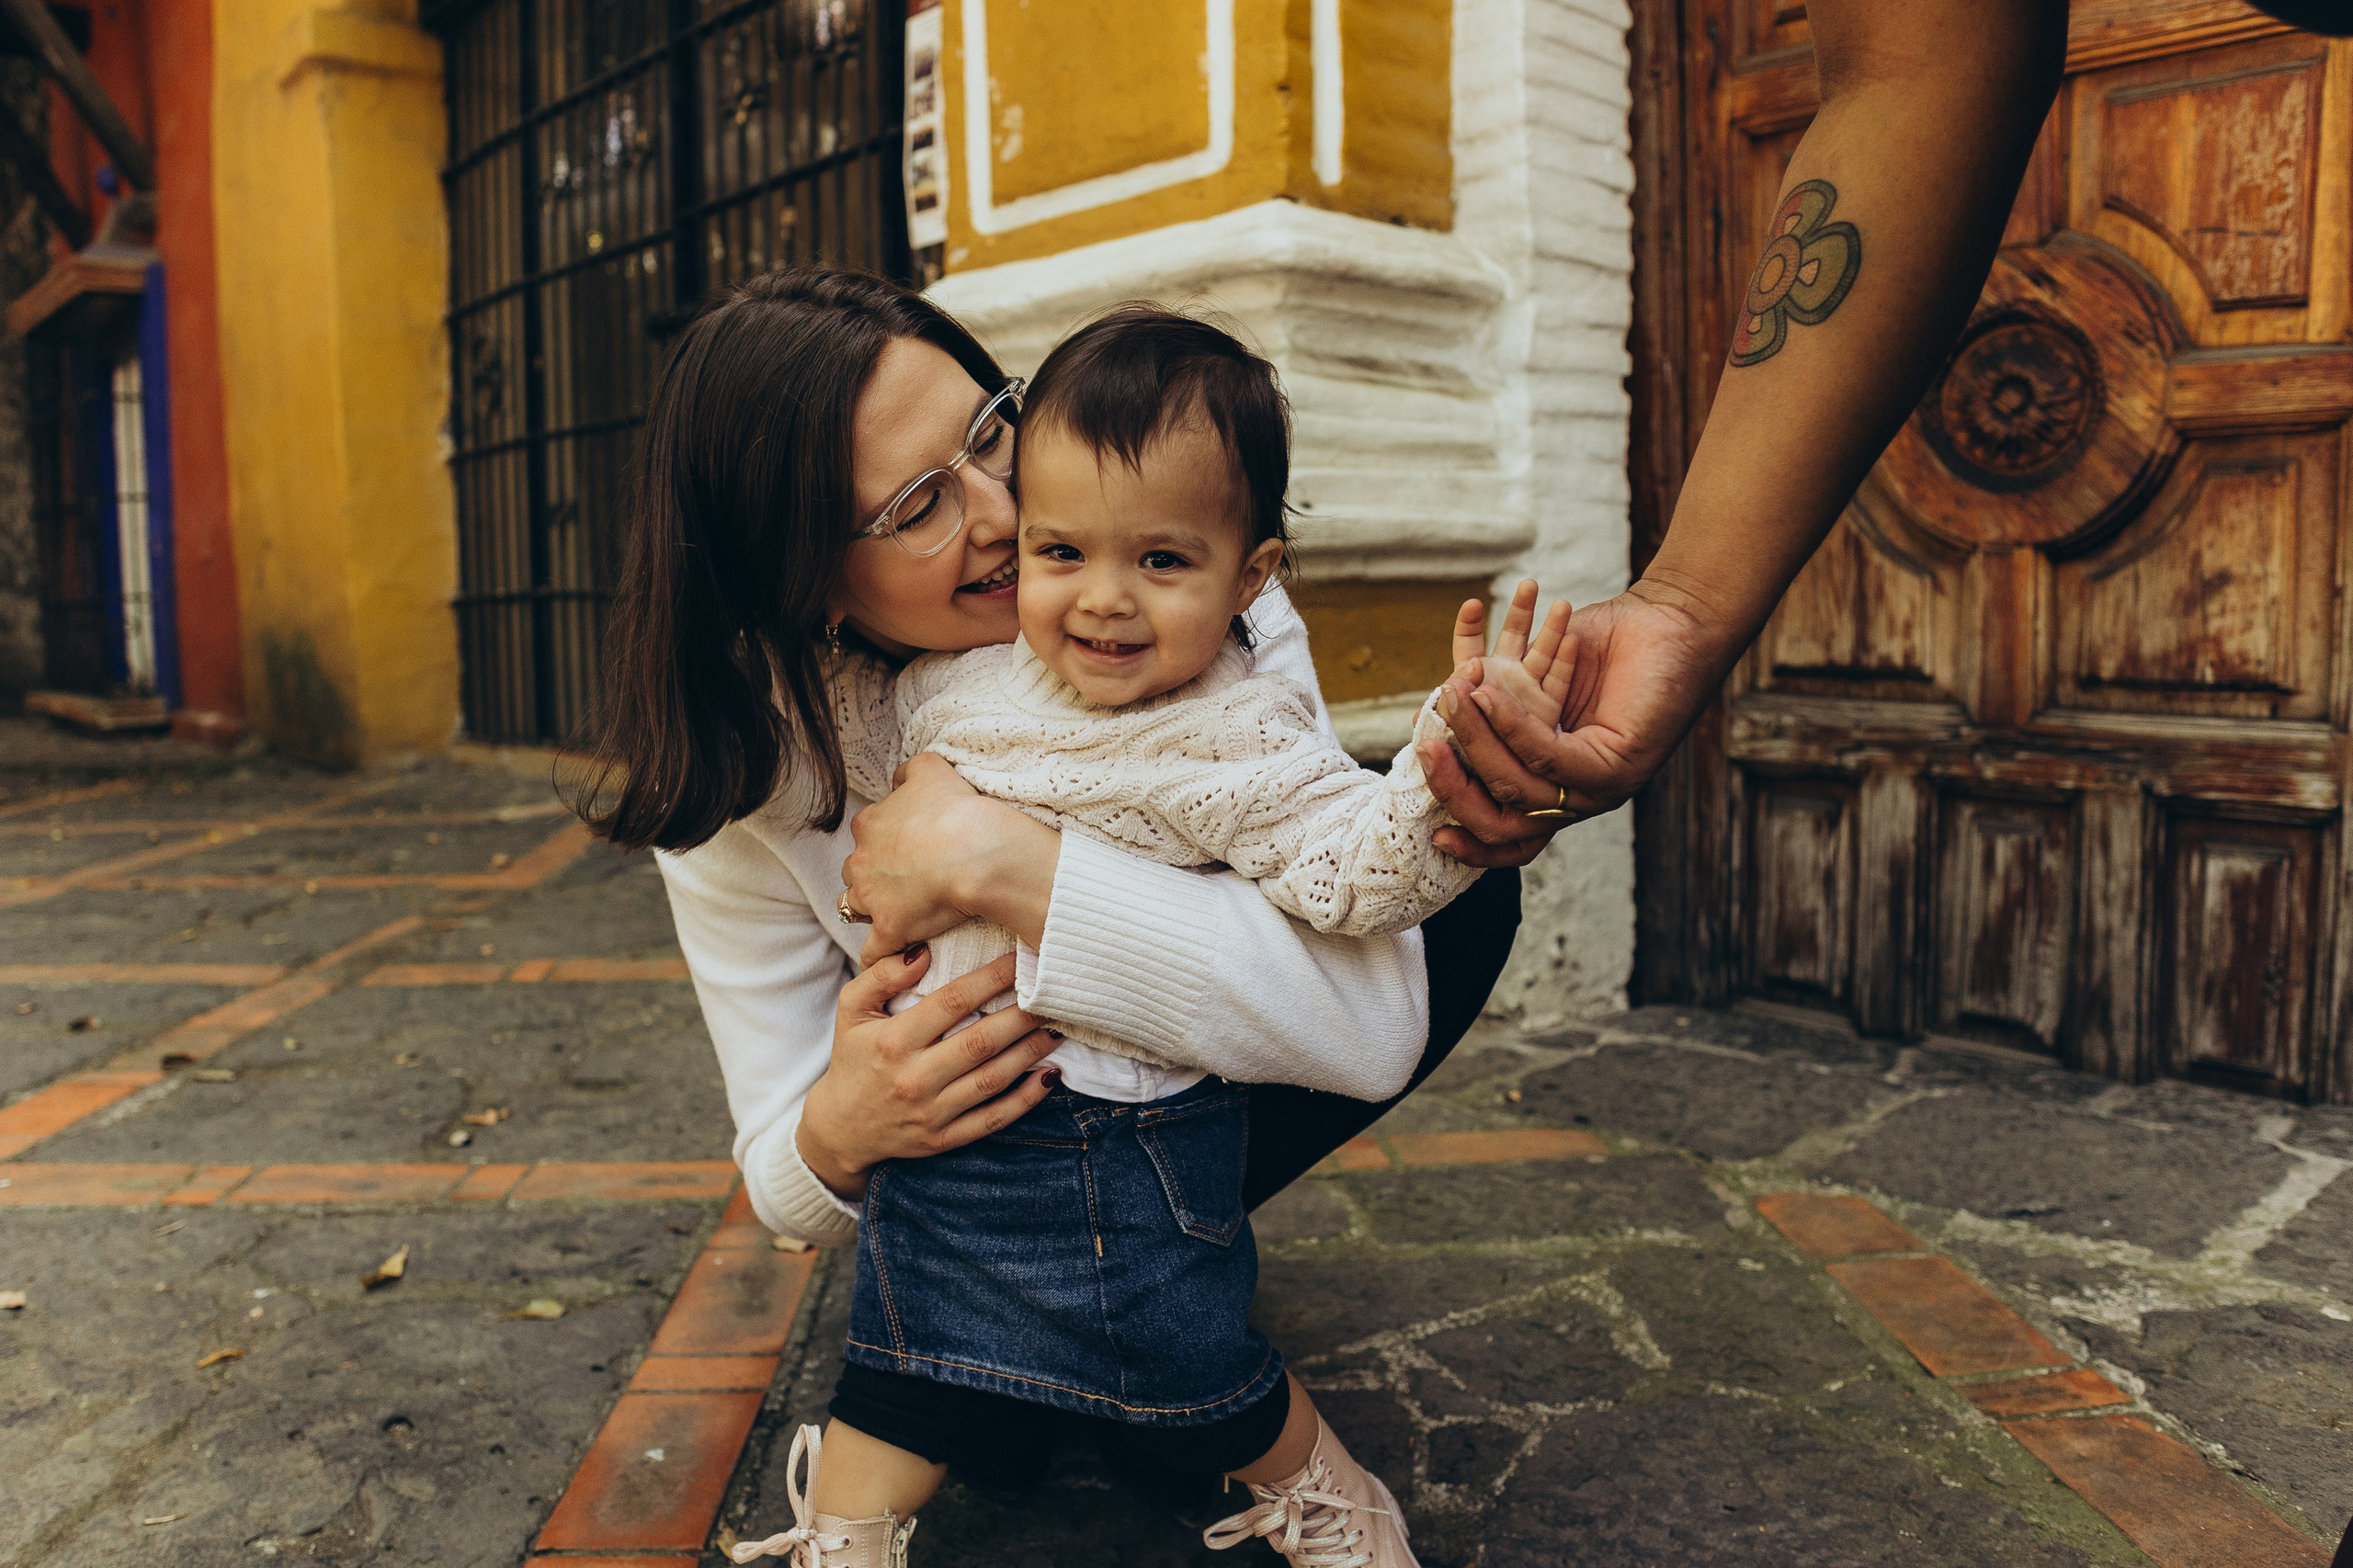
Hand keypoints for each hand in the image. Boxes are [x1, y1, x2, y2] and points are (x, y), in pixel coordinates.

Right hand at [797, 951, 1062, 1198]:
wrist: (840, 1129)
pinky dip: (1025, 1100)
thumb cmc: (853, 1059)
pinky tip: (1049, 1077)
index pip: (953, 1002)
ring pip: (993, 1079)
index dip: (991, 978)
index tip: (1020, 959)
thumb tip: (923, 952)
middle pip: (981, 1041)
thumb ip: (881, 976)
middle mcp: (915, 1078)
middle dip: (1022, 1016)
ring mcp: (932, 1112)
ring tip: (1058, 1028)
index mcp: (893, 1041)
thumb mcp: (851, 1010)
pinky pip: (993, 1120)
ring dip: (1031, 1053)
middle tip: (1053, 994)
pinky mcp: (945, 1139)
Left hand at [842, 753, 1059, 962]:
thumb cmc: (957, 809)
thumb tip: (897, 780)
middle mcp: (862, 861)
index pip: (867, 833)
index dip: (886, 842)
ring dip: (871, 911)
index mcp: (870, 824)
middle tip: (904, 881)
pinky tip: (893, 959)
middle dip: (872, 876)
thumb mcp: (931, 769)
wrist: (976, 852)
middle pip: (856, 871)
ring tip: (897, 915)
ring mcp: (872, 898)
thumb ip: (907, 772)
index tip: (908, 849)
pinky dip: (880, 956)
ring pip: (854, 907)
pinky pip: (874, 952)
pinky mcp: (889, 930)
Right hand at [1428, 582, 1737, 866]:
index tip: (1434, 833)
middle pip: (1503, 821)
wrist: (1671, 619)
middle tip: (1426, 747)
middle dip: (1455, 789)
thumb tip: (1428, 724)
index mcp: (1558, 788)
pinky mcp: (1617, 768)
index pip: (1508, 837)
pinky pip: (1548, 758)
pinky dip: (1511, 728)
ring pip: (1519, 787)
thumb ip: (1486, 709)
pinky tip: (1488, 695)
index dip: (1470, 843)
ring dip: (1477, 742)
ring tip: (1453, 699)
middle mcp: (1579, 799)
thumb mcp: (1530, 681)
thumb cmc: (1601, 644)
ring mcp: (1601, 790)